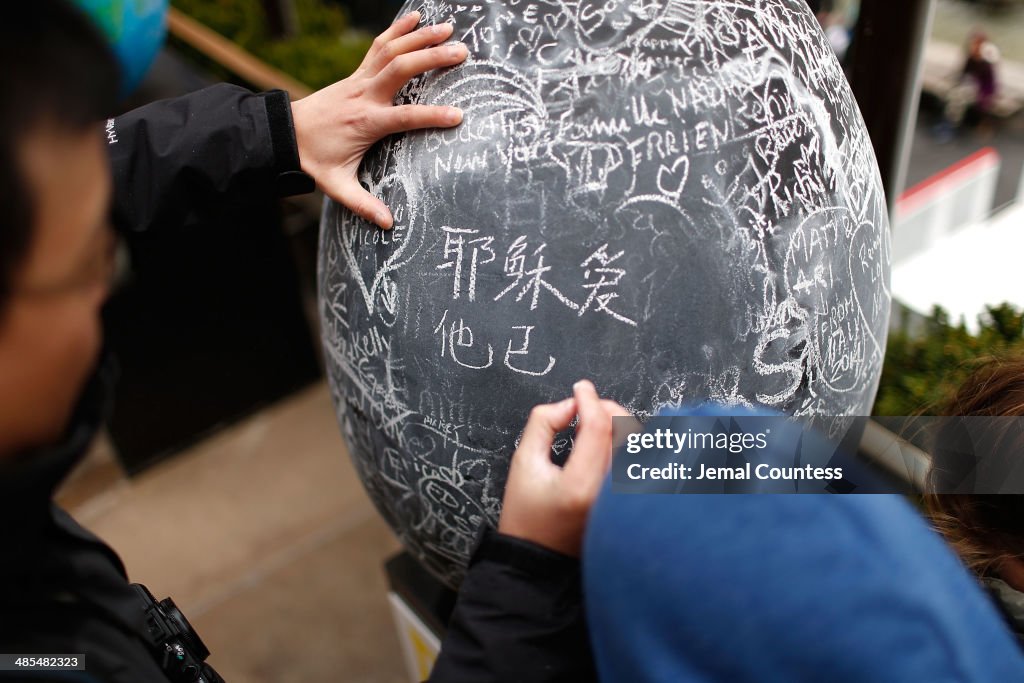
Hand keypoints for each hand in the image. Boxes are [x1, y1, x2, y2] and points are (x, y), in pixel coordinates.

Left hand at [290, 11, 466, 228]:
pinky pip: (379, 45)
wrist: (284, 134)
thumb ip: (364, 205)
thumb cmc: (314, 160)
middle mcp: (364, 95)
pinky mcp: (356, 72)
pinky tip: (417, 17)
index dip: (431, 116)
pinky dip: (398, 29)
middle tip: (462, 53)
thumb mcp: (337, 186)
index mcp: (366, 123)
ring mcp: (359, 80)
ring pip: (392, 50)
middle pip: (401, 69)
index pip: (405, 117)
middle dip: (432, 58)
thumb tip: (388, 226)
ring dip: (421, 37)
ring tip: (449, 28)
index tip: (458, 116)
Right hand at [498, 380, 630, 556]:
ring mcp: (622, 502)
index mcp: (580, 486)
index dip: (589, 400)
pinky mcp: (629, 505)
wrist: (538, 561)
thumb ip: (543, 424)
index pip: (597, 427)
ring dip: (619, 425)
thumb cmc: (527, 517)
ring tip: (594, 425)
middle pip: (626, 432)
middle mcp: (608, 496)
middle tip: (586, 405)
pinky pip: (639, 463)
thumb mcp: (522, 464)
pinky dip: (627, 444)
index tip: (580, 388)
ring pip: (639, 446)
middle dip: (607, 409)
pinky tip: (606, 444)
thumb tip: (569, 404)